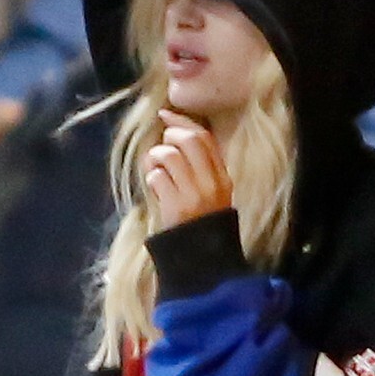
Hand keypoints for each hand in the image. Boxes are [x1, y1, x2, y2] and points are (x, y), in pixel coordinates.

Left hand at [142, 110, 233, 230]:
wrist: (201, 259)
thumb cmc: (201, 223)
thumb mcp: (212, 193)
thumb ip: (200, 167)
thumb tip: (173, 134)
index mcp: (223, 177)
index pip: (205, 138)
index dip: (183, 122)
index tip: (166, 116)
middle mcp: (211, 183)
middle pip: (189, 141)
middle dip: (169, 138)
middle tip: (161, 151)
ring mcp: (194, 195)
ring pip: (169, 156)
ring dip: (155, 159)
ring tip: (155, 171)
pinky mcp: (176, 208)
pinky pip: (157, 177)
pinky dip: (151, 179)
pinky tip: (155, 189)